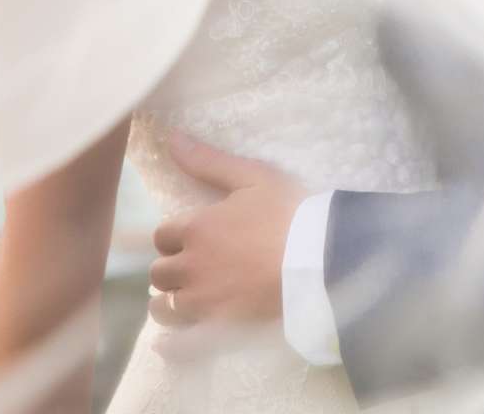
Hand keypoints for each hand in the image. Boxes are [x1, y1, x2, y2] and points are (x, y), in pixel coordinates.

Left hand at [147, 132, 305, 355]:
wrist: (322, 260)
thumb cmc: (291, 214)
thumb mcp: (252, 177)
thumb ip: (208, 161)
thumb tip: (171, 137)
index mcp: (197, 228)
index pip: (164, 234)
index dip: (175, 237)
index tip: (191, 239)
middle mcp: (192, 267)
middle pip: (161, 272)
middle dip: (172, 269)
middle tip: (192, 268)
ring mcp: (204, 303)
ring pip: (164, 307)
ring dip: (168, 302)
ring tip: (181, 300)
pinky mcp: (220, 331)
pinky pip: (183, 345)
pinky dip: (170, 346)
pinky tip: (164, 345)